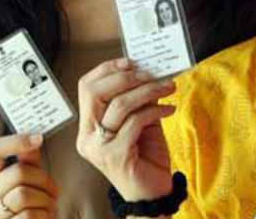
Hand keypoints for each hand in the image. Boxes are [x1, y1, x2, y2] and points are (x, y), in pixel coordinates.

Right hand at [0, 133, 58, 218]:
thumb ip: (28, 160)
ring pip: (24, 194)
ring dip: (45, 200)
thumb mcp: (29, 180)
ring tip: (48, 206)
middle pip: (18, 171)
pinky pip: (29, 215)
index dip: (17, 141)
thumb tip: (34, 137)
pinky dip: (44, 215)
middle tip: (54, 190)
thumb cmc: (30, 206)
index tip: (38, 138)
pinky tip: (44, 217)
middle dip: (44, 180)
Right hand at [76, 58, 176, 201]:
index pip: (86, 87)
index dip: (106, 69)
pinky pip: (136, 122)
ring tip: (168, 88)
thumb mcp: (140, 121)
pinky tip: (170, 109)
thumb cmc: (145, 157)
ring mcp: (99, 148)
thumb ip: (138, 99)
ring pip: (119, 104)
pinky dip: (155, 110)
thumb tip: (147, 70)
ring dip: (148, 91)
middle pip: (95, 92)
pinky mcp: (117, 156)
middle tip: (151, 74)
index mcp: (88, 126)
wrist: (153, 194)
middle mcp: (87, 137)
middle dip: (126, 77)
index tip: (131, 61)